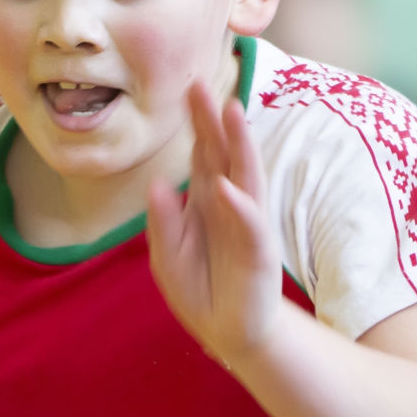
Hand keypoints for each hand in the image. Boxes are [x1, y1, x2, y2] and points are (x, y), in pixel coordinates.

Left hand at [147, 80, 282, 368]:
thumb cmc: (199, 289)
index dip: (197, 121)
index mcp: (207, 199)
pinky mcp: (259, 254)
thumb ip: (163, 221)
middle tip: (201, 82)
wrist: (228, 333)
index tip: (188, 86)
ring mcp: (248, 225)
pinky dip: (240, 207)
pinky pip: (251, 225)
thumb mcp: (166, 255)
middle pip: (223, 153)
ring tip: (232, 111)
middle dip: (214, 119)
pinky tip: (227, 188)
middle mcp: (230, 204)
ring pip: (246, 176)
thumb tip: (158, 184)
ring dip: (240, 144)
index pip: (203, 152)